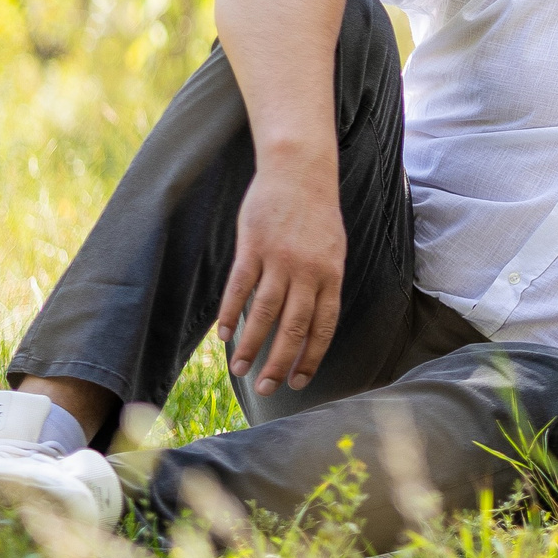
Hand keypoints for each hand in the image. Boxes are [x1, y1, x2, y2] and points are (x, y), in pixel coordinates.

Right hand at [216, 150, 345, 396]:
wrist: (300, 169)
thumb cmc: (316, 213)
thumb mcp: (333, 249)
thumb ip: (323, 284)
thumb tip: (312, 324)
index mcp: (332, 274)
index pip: (323, 326)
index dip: (311, 356)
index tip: (299, 381)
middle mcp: (308, 271)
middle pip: (294, 327)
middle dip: (280, 363)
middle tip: (267, 388)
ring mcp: (279, 258)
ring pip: (265, 313)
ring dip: (251, 346)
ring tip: (241, 370)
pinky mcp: (253, 246)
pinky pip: (240, 288)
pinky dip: (231, 314)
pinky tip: (225, 336)